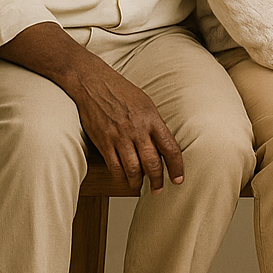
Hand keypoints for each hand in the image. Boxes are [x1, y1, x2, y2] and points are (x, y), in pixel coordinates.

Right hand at [74, 61, 183, 192]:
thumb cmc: (122, 91)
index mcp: (153, 120)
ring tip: (141, 188)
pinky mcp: (103, 141)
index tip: (178, 179)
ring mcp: (119, 137)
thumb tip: (163, 144)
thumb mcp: (147, 104)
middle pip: (152, 162)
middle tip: (159, 189)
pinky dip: (120, 177)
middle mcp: (138, 130)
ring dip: (138, 182)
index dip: (176, 167)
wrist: (94, 83)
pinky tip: (124, 181)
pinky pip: (114, 166)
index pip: (170, 148)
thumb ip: (155, 125)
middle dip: (158, 180)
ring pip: (133, 168)